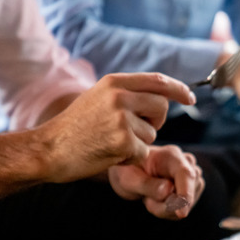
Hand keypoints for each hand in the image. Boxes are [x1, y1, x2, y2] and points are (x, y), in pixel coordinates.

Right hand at [37, 72, 195, 182]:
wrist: (49, 149)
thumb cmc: (75, 128)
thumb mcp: (98, 99)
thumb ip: (125, 94)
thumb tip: (161, 96)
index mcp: (113, 83)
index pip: (157, 81)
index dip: (178, 89)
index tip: (190, 98)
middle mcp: (119, 97)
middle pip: (162, 107)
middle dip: (157, 121)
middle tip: (136, 130)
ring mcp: (122, 119)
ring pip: (153, 133)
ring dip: (139, 143)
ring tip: (112, 142)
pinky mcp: (124, 142)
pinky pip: (144, 153)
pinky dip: (132, 158)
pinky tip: (110, 154)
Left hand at [108, 145, 204, 219]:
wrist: (132, 172)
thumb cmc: (129, 171)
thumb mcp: (129, 178)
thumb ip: (146, 184)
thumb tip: (167, 190)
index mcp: (172, 155)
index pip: (185, 174)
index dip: (185, 194)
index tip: (181, 213)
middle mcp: (187, 163)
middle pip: (186, 193)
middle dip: (166, 205)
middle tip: (146, 199)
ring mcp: (193, 177)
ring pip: (186, 204)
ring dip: (166, 208)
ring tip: (150, 195)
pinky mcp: (194, 189)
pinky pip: (184, 208)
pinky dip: (169, 211)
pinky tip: (158, 199)